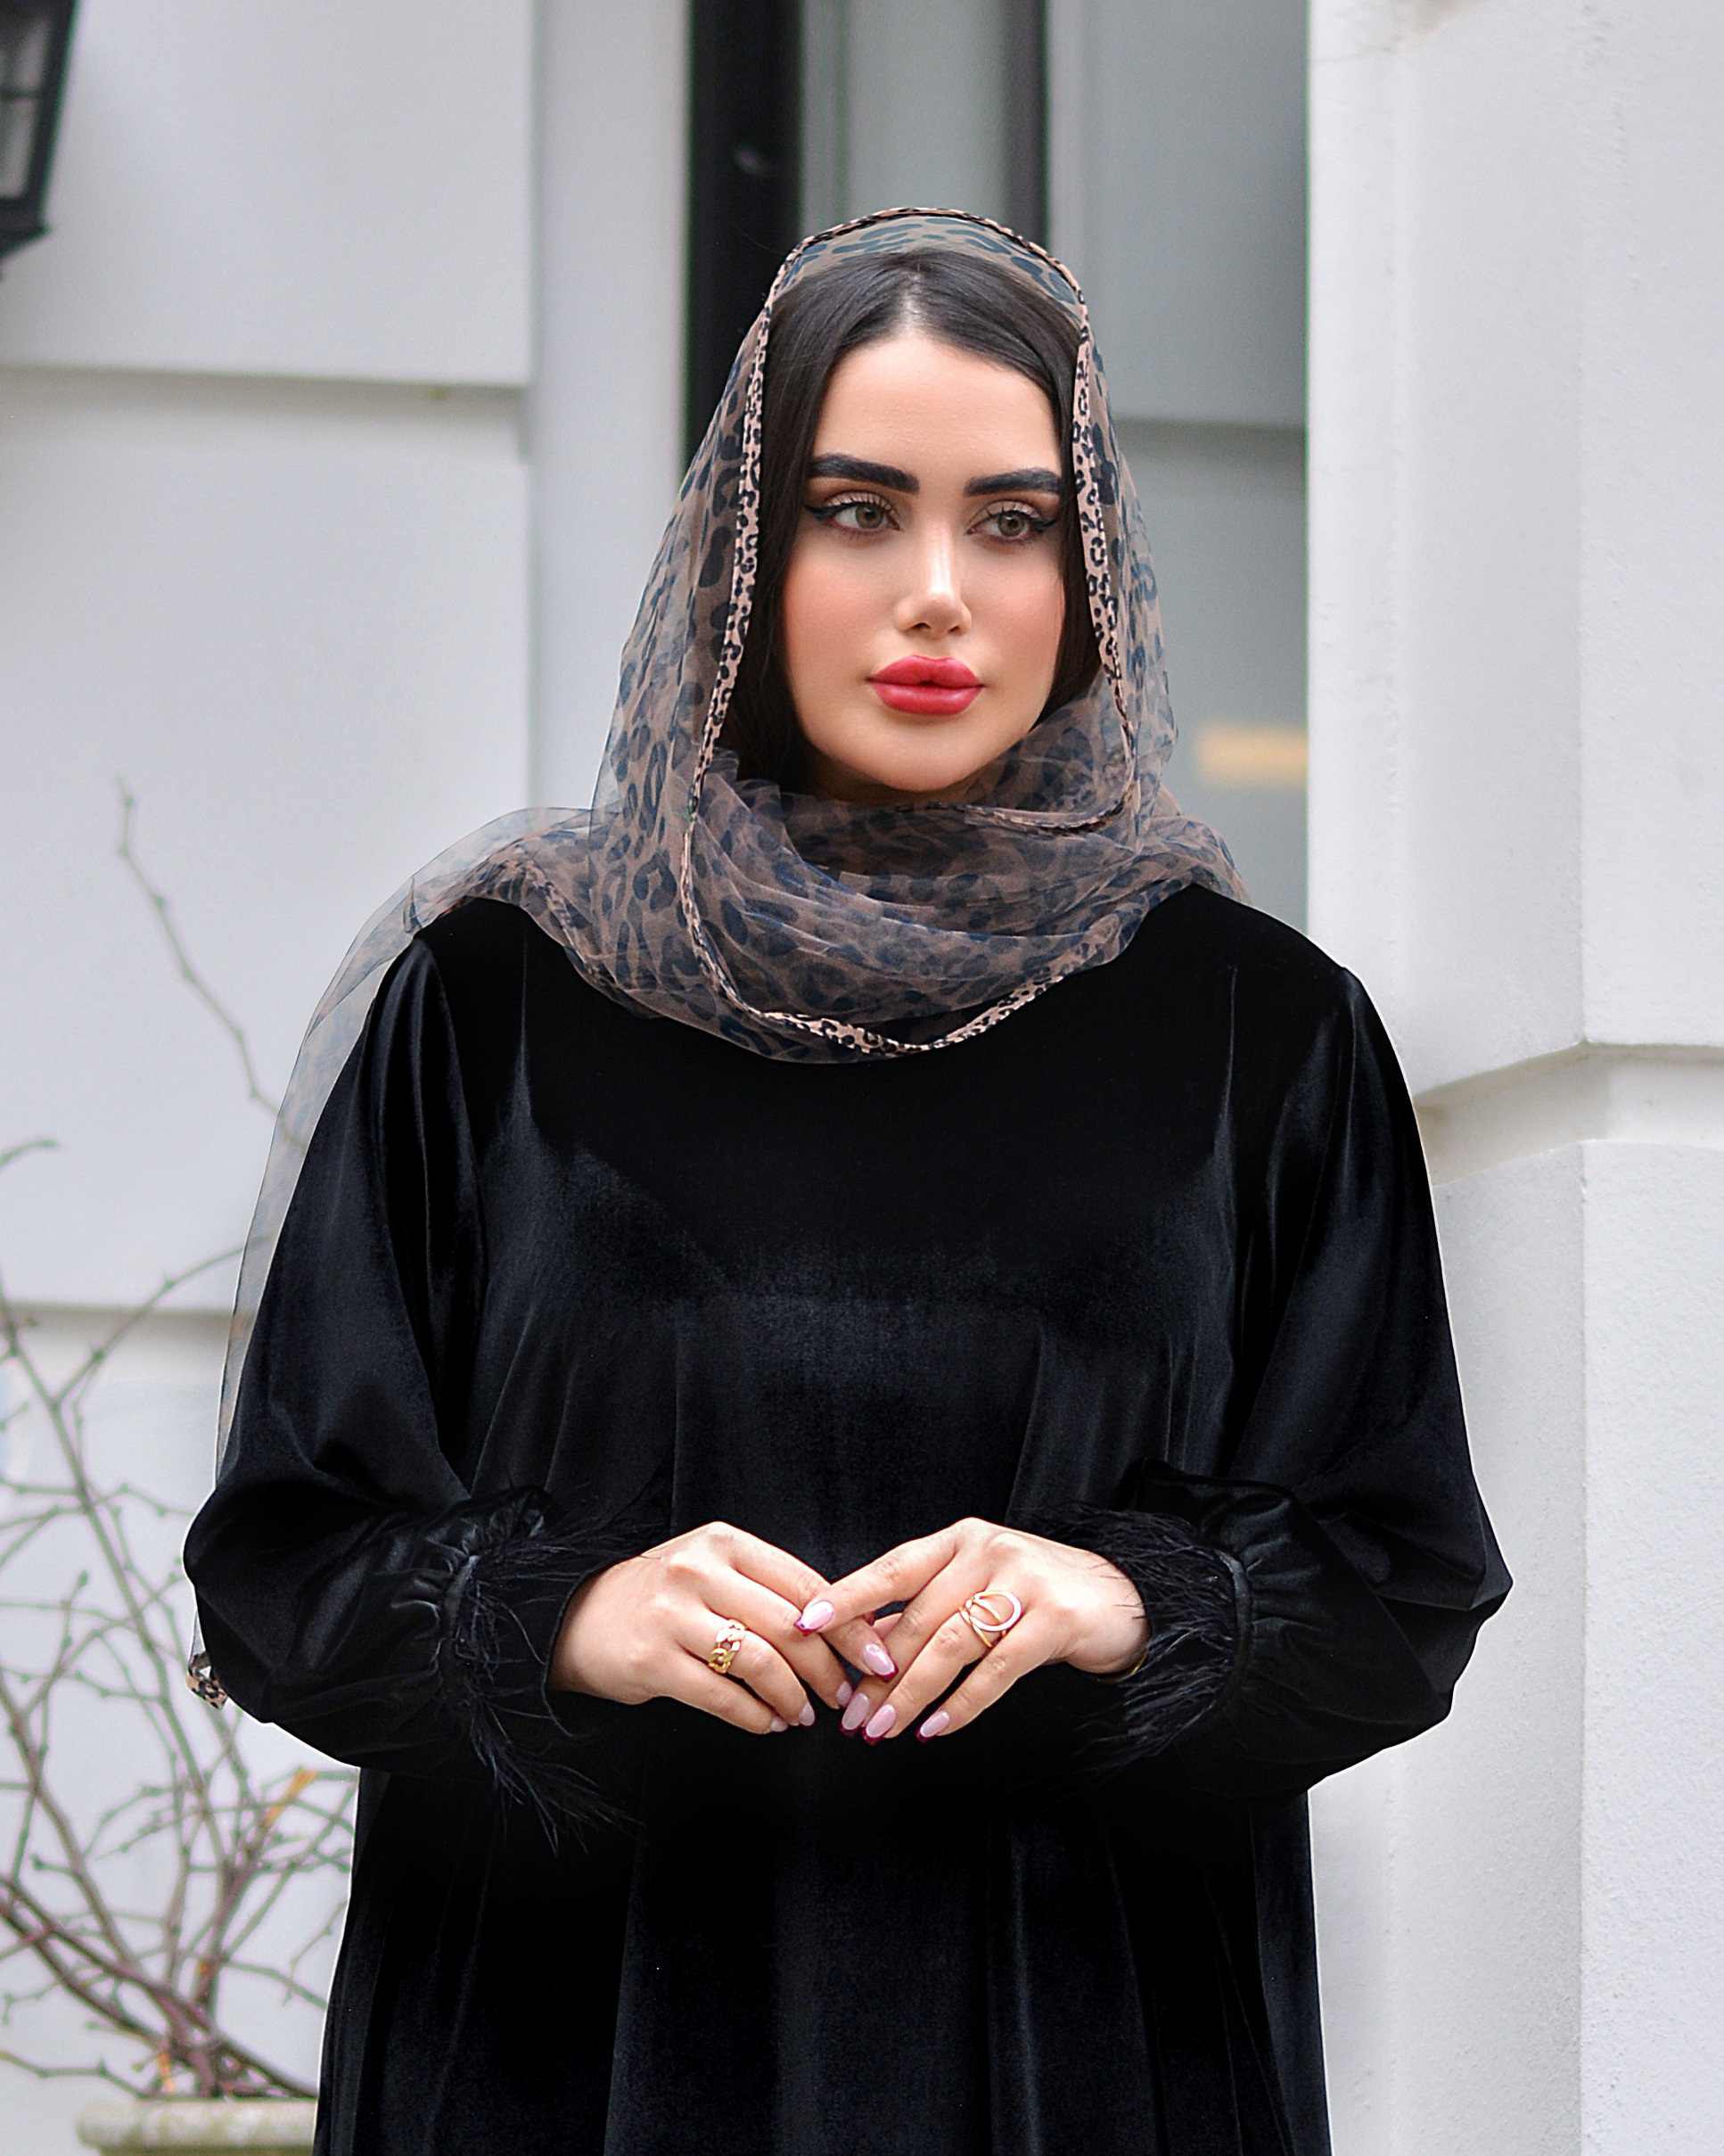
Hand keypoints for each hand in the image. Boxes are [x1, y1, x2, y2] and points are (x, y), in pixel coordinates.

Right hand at [550, 1519, 901, 1736]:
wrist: (578, 1619)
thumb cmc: (663, 1598)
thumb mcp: (713, 1571)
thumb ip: (768, 1589)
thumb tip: (846, 1627)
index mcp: (724, 1543)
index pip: (805, 1585)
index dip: (851, 1626)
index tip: (879, 1656)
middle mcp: (699, 1571)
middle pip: (790, 1625)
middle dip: (830, 1668)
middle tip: (848, 1695)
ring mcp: (673, 1615)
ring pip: (760, 1662)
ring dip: (794, 1697)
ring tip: (804, 1715)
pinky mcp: (652, 1660)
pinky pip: (723, 1696)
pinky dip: (756, 1717)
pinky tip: (769, 1723)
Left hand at [796, 1515, 1150, 1743]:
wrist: (1118, 1596)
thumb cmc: (1034, 1594)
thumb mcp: (976, 1588)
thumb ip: (925, 1609)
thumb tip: (862, 1648)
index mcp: (960, 1539)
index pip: (894, 1568)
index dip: (848, 1596)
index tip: (808, 1624)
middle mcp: (988, 1551)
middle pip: (918, 1618)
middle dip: (877, 1673)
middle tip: (850, 1716)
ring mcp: (1024, 1582)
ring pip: (951, 1645)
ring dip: (911, 1694)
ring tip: (882, 1729)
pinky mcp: (1054, 1618)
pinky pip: (996, 1670)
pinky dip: (961, 1704)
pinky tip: (936, 1728)